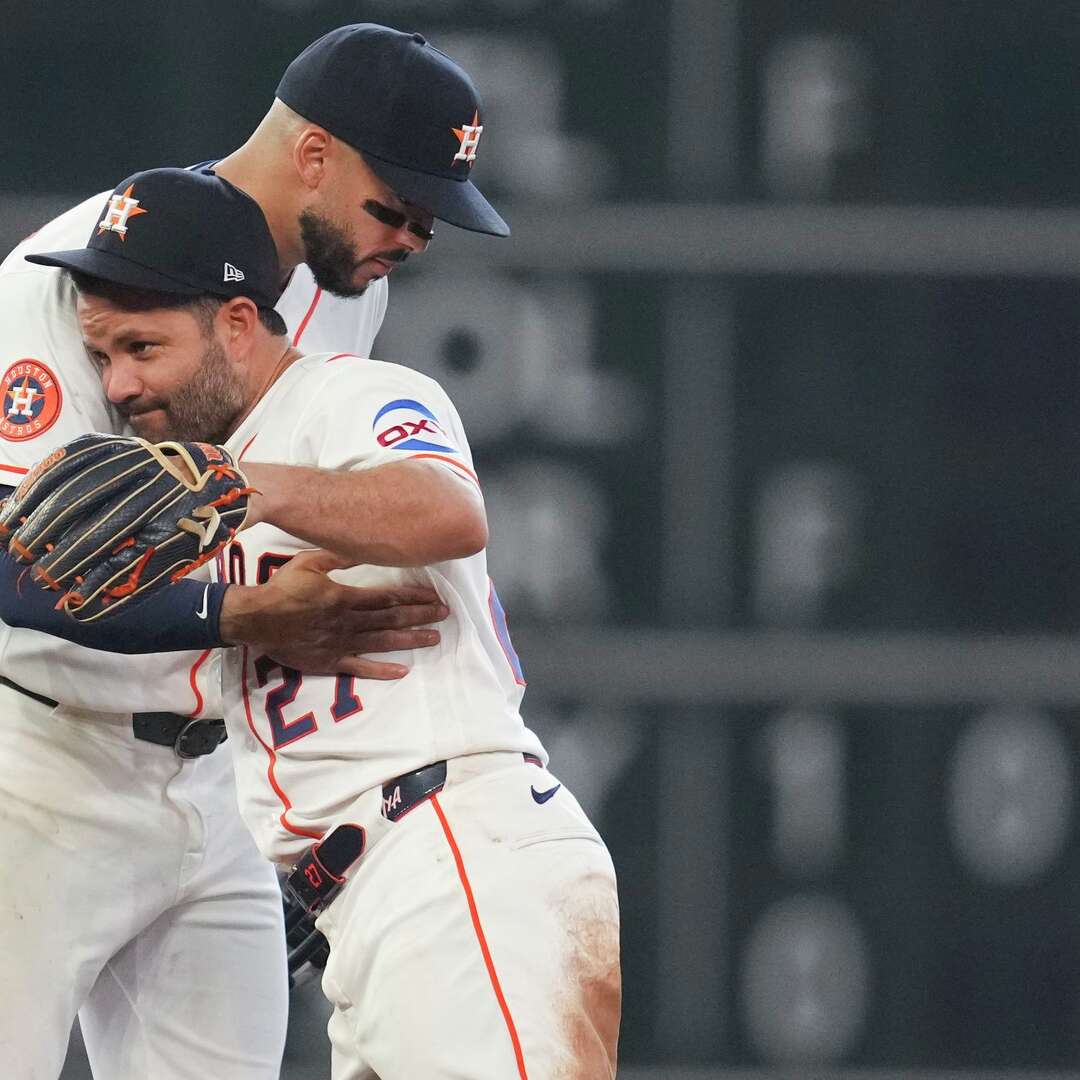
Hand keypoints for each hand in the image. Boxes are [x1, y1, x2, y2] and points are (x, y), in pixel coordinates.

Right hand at [219, 549, 447, 676]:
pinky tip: (402, 671)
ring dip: (410, 640)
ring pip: (382, 642)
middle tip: (445, 615)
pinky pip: (359, 668)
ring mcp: (340, 644)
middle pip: (391, 619)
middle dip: (421, 616)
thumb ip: (339, 556)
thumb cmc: (282, 587)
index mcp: (345, 598)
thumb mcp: (310, 562)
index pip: (387, 598)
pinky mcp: (330, 662)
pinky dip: (381, 671)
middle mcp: (348, 622)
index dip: (413, 597)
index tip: (434, 596)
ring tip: (434, 639)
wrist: (254, 619)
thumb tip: (365, 546)